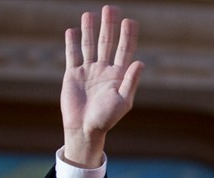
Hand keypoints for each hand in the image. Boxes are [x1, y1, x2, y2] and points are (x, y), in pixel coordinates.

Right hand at [61, 5, 143, 167]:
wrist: (84, 129)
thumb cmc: (106, 119)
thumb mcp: (122, 102)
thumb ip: (130, 82)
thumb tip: (140, 62)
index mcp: (119, 75)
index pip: (125, 50)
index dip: (128, 36)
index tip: (130, 21)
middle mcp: (104, 70)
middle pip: (107, 43)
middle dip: (109, 26)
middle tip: (110, 9)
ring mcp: (88, 71)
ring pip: (89, 46)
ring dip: (90, 30)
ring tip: (90, 14)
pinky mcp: (73, 75)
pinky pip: (72, 55)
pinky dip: (72, 43)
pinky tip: (72, 30)